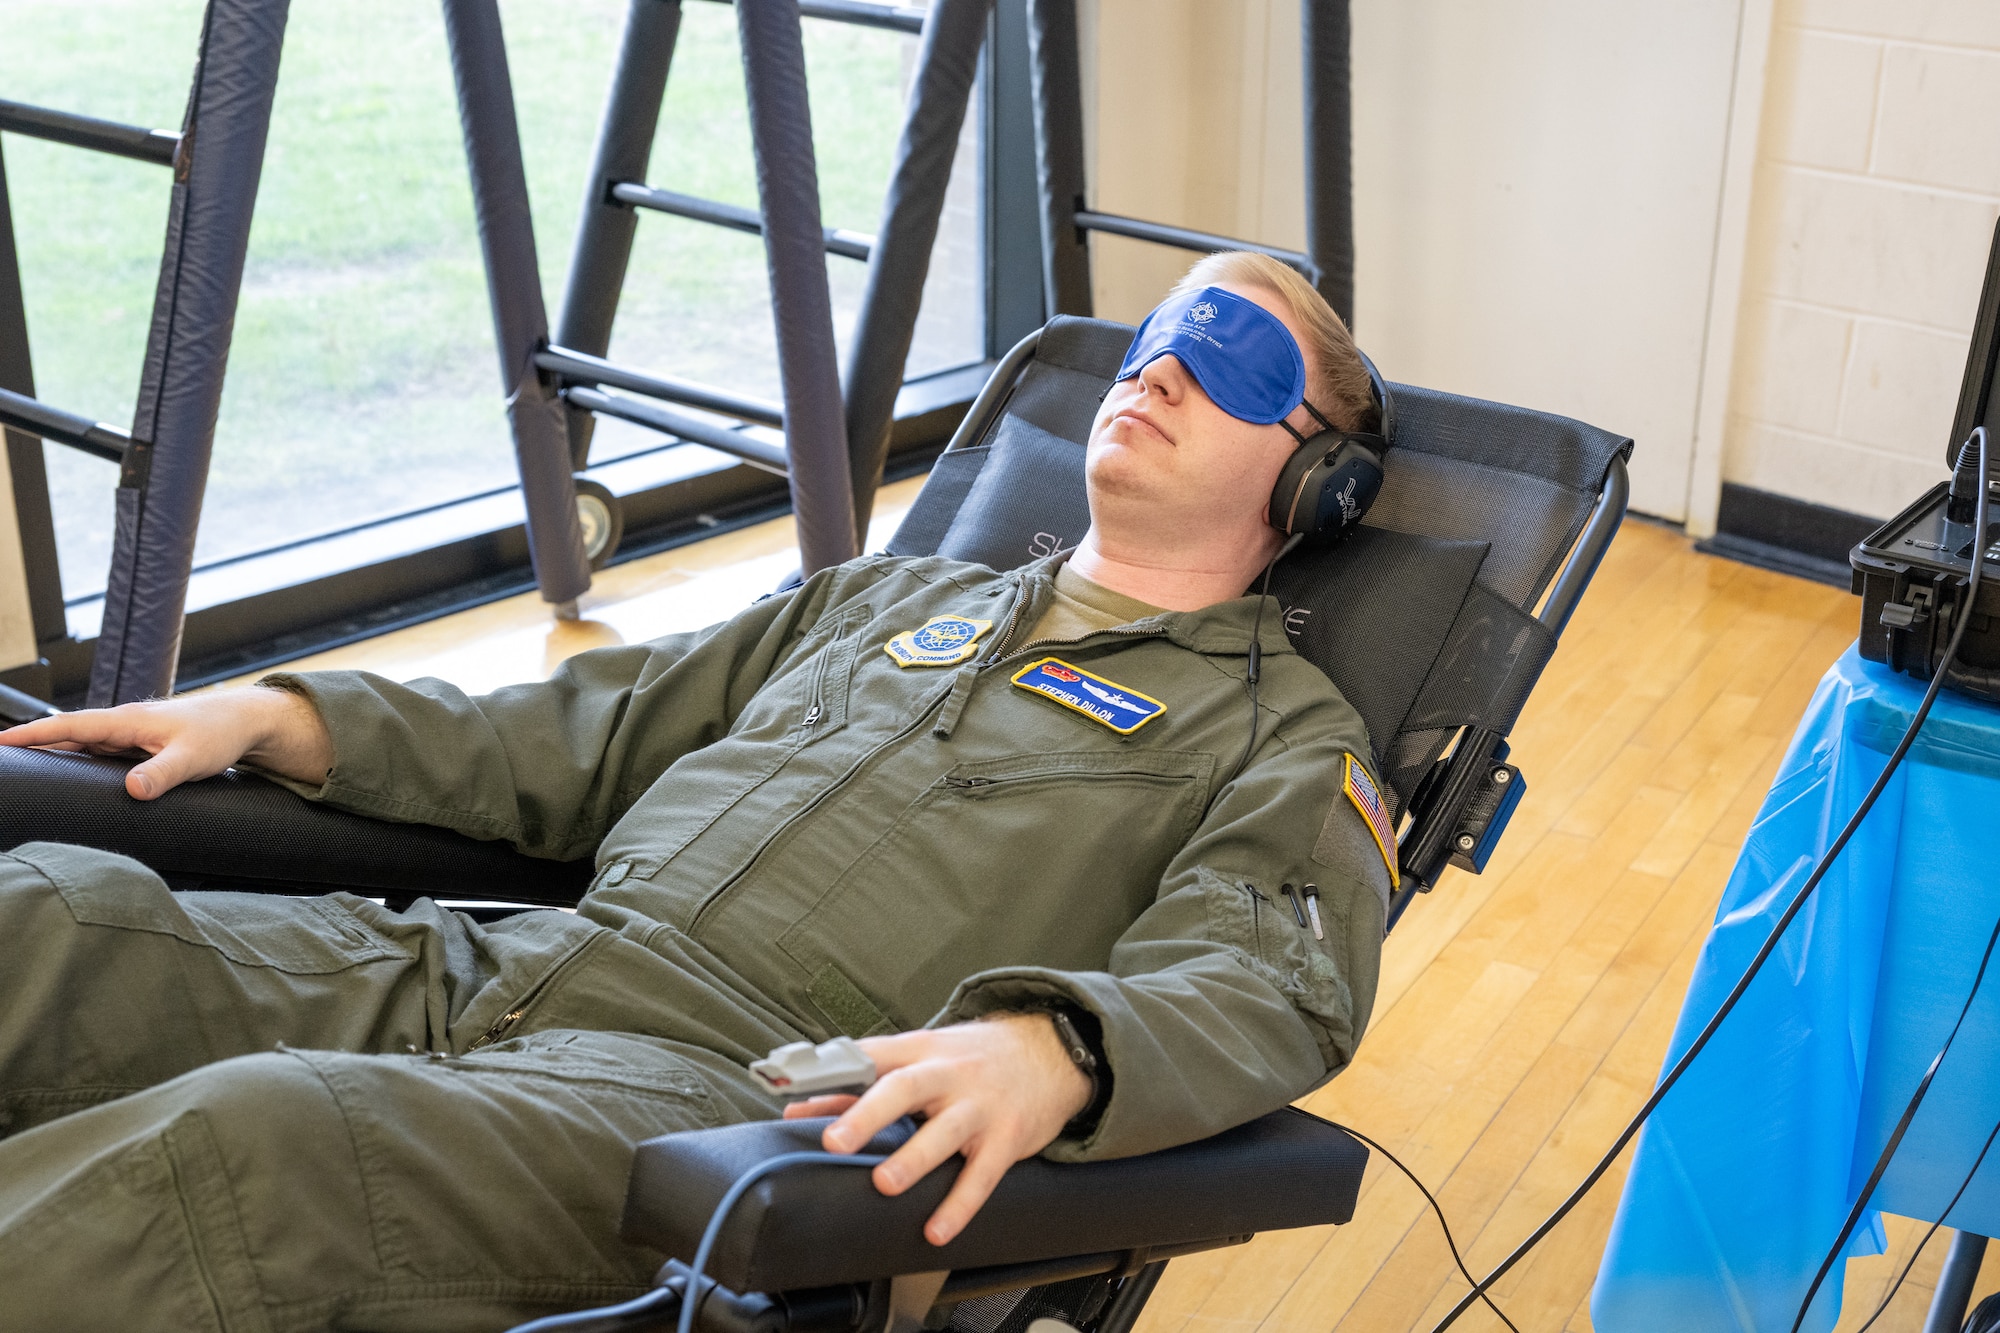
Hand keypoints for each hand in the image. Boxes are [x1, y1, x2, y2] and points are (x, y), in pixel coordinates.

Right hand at [0, 687, 333, 799]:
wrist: (245, 723)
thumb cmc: (221, 734)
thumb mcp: (193, 758)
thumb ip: (163, 774)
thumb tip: (132, 790)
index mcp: (128, 721)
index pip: (70, 726)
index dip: (34, 735)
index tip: (0, 743)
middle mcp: (123, 724)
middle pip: (67, 734)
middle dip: (32, 744)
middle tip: (0, 760)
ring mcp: (130, 734)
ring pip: (81, 743)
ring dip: (52, 752)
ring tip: (20, 770)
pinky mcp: (139, 745)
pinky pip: (98, 751)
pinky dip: (77, 759)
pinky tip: (67, 775)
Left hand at [782, 1013, 1093, 1245]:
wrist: (1052, 1051)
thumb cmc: (975, 1057)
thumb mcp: (926, 1055)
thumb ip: (866, 1079)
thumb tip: (801, 1103)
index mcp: (922, 1049)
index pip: (871, 1056)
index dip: (831, 1074)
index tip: (795, 1095)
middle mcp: (950, 1073)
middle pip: (905, 1087)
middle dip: (868, 1114)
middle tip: (836, 1142)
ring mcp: (981, 1105)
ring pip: (945, 1131)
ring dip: (914, 1158)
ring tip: (886, 1183)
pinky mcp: (1008, 1137)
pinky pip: (983, 1175)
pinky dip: (960, 1205)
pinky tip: (937, 1229)